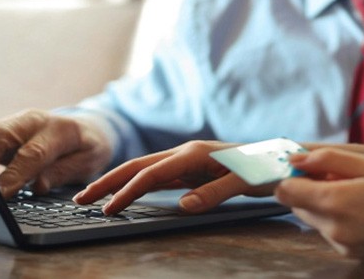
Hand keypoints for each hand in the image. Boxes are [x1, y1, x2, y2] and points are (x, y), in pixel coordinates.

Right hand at [0, 109, 112, 198]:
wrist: (86, 127)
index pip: (32, 152)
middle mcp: (31, 121)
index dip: (14, 174)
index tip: (1, 194)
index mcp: (59, 129)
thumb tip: (37, 186)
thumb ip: (63, 172)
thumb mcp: (89, 163)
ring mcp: (13, 123)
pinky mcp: (0, 131)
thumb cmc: (87, 147)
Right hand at [73, 140, 273, 214]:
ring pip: (144, 169)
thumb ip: (214, 193)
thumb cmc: (266, 168)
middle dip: (108, 182)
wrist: (283, 158)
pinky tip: (126, 194)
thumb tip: (183, 206)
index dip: (127, 192)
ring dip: (118, 182)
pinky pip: (157, 176)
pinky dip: (136, 184)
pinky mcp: (192, 168)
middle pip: (138, 166)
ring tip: (93, 197)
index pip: (151, 174)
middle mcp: (186, 153)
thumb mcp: (244, 183)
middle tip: (80, 199)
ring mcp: (187, 160)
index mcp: (194, 154)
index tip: (108, 209)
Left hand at [276, 148, 363, 261]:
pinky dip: (343, 219)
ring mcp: (346, 246)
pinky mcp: (358, 255)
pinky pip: (336, 233)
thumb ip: (330, 160)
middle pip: (300, 206)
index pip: (287, 191)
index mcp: (335, 203)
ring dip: (329, 204)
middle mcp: (335, 230)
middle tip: (343, 174)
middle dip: (311, 188)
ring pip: (318, 220)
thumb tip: (297, 158)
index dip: (294, 174)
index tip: (308, 164)